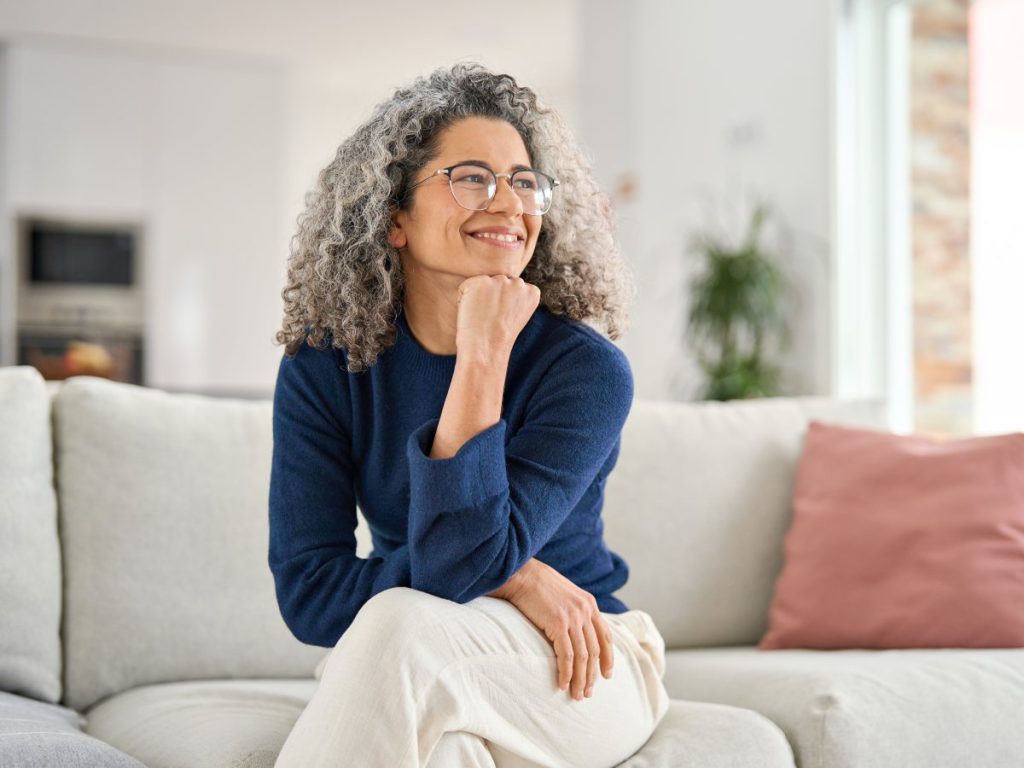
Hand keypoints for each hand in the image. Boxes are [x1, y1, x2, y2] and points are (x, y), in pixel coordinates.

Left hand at [455, 275, 539, 359]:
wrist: (486, 348)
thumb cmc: (497, 338)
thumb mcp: (516, 316)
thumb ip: (514, 298)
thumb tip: (501, 287)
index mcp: (532, 292)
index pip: (512, 288)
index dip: (503, 305)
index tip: (503, 319)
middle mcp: (518, 283)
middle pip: (498, 283)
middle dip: (491, 298)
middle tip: (491, 319)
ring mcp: (500, 281)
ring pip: (482, 283)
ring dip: (478, 297)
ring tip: (482, 316)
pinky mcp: (481, 281)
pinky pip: (466, 287)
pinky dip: (463, 300)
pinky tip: (472, 313)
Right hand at [499, 559, 614, 700]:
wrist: (521, 574)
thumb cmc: (538, 585)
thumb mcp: (565, 595)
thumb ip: (574, 611)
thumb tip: (575, 632)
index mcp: (589, 604)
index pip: (606, 636)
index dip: (608, 658)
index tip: (606, 676)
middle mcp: (585, 611)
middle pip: (595, 651)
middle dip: (592, 675)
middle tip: (587, 693)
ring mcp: (573, 617)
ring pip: (582, 657)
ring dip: (580, 679)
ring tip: (576, 695)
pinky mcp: (558, 624)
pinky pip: (566, 655)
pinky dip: (566, 673)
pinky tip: (562, 684)